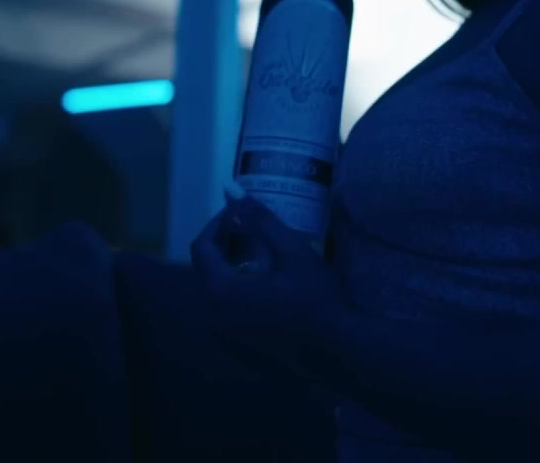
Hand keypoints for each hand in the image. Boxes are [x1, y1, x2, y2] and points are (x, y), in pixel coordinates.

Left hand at [190, 191, 347, 379]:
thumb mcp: (291, 252)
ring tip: (261, 258)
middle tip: (252, 231)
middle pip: (207, 271)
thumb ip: (259, 219)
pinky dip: (240, 296)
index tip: (240, 213)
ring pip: (217, 294)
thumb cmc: (315, 299)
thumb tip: (229, 187)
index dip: (217, 224)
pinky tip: (268, 291)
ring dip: (232, 272)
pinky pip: (229, 315)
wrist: (338, 353)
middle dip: (224, 247)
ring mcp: (226, 339)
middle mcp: (213, 318)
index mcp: (219, 291)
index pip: (201, 248)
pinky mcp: (240, 351)